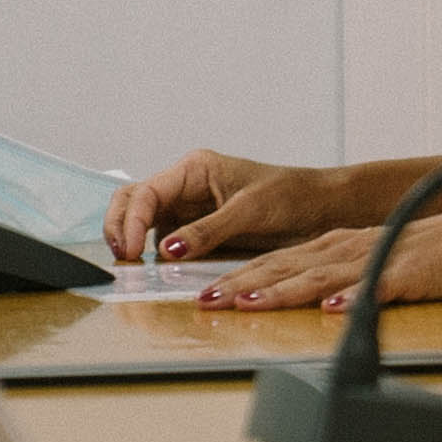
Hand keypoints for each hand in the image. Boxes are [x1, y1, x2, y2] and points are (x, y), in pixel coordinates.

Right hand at [106, 150, 338, 262]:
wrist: (322, 210)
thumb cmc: (292, 197)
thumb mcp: (249, 211)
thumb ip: (207, 230)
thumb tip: (166, 249)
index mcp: (195, 169)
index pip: (147, 192)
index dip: (130, 221)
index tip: (129, 251)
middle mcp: (186, 187)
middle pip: (133, 203)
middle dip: (119, 228)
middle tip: (121, 261)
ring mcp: (190, 211)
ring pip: (145, 225)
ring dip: (134, 244)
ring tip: (134, 271)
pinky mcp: (199, 233)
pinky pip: (166, 243)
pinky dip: (155, 256)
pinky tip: (155, 272)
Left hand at [195, 204, 441, 310]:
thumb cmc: (423, 254)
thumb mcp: (367, 259)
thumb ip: (333, 278)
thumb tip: (300, 302)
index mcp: (334, 247)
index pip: (275, 261)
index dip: (237, 277)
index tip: (203, 295)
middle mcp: (345, 250)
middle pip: (286, 268)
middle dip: (243, 284)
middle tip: (206, 301)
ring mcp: (374, 261)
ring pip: (320, 278)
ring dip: (283, 291)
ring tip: (251, 303)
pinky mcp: (405, 275)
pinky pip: (376, 288)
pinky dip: (353, 298)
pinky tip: (333, 309)